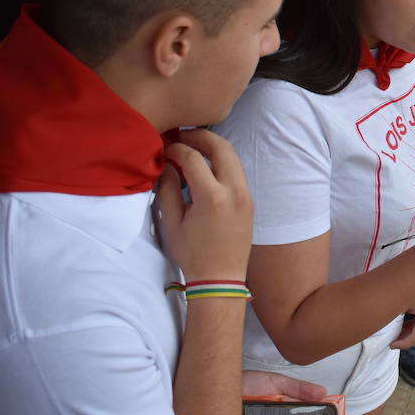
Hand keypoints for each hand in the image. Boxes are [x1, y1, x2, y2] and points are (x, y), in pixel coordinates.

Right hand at [155, 129, 252, 281]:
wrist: (221, 278)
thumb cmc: (193, 254)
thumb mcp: (171, 222)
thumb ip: (167, 189)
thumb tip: (167, 165)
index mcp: (212, 197)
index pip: (192, 158)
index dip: (175, 148)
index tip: (164, 147)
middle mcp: (234, 191)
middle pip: (221, 147)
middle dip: (200, 136)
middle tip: (182, 136)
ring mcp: (246, 195)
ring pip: (233, 156)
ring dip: (213, 147)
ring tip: (192, 148)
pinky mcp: (250, 200)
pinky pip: (237, 171)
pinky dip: (221, 162)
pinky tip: (205, 166)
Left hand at [390, 291, 414, 348]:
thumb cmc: (405, 282)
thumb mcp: (399, 302)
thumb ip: (395, 319)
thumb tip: (388, 334)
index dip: (404, 343)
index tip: (391, 344)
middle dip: (406, 341)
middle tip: (392, 343)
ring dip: (408, 335)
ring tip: (395, 336)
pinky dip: (411, 329)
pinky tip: (401, 329)